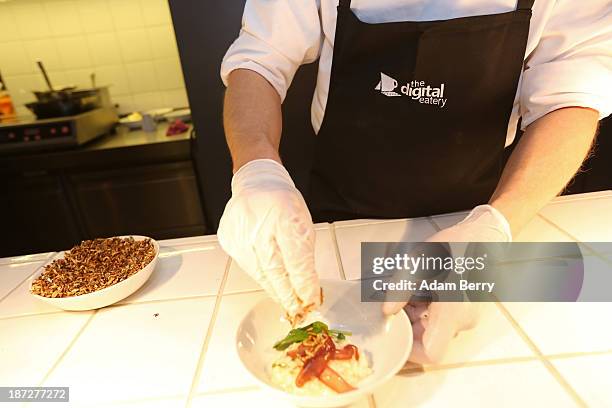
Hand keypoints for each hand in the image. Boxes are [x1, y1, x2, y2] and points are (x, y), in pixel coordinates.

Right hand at [218, 159, 320, 320]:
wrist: (256, 183)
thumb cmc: (283, 203)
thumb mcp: (303, 222)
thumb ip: (304, 254)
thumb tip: (306, 287)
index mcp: (284, 215)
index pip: (295, 259)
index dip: (303, 284)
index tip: (311, 299)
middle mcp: (259, 224)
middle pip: (274, 270)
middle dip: (288, 294)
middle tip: (298, 308)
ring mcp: (240, 232)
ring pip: (258, 272)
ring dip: (274, 288)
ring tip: (286, 299)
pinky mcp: (229, 239)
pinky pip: (246, 265)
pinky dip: (260, 275)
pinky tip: (269, 279)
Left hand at [383, 205, 510, 363]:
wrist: (485, 236)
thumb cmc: (454, 246)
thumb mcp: (418, 262)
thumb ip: (400, 289)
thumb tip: (387, 311)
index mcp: (451, 312)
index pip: (432, 353)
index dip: (411, 352)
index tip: (396, 337)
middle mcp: (464, 321)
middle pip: (431, 340)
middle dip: (410, 327)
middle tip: (398, 306)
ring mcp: (469, 318)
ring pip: (437, 330)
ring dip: (419, 317)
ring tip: (411, 292)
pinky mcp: (470, 311)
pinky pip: (446, 321)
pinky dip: (431, 311)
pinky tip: (425, 290)